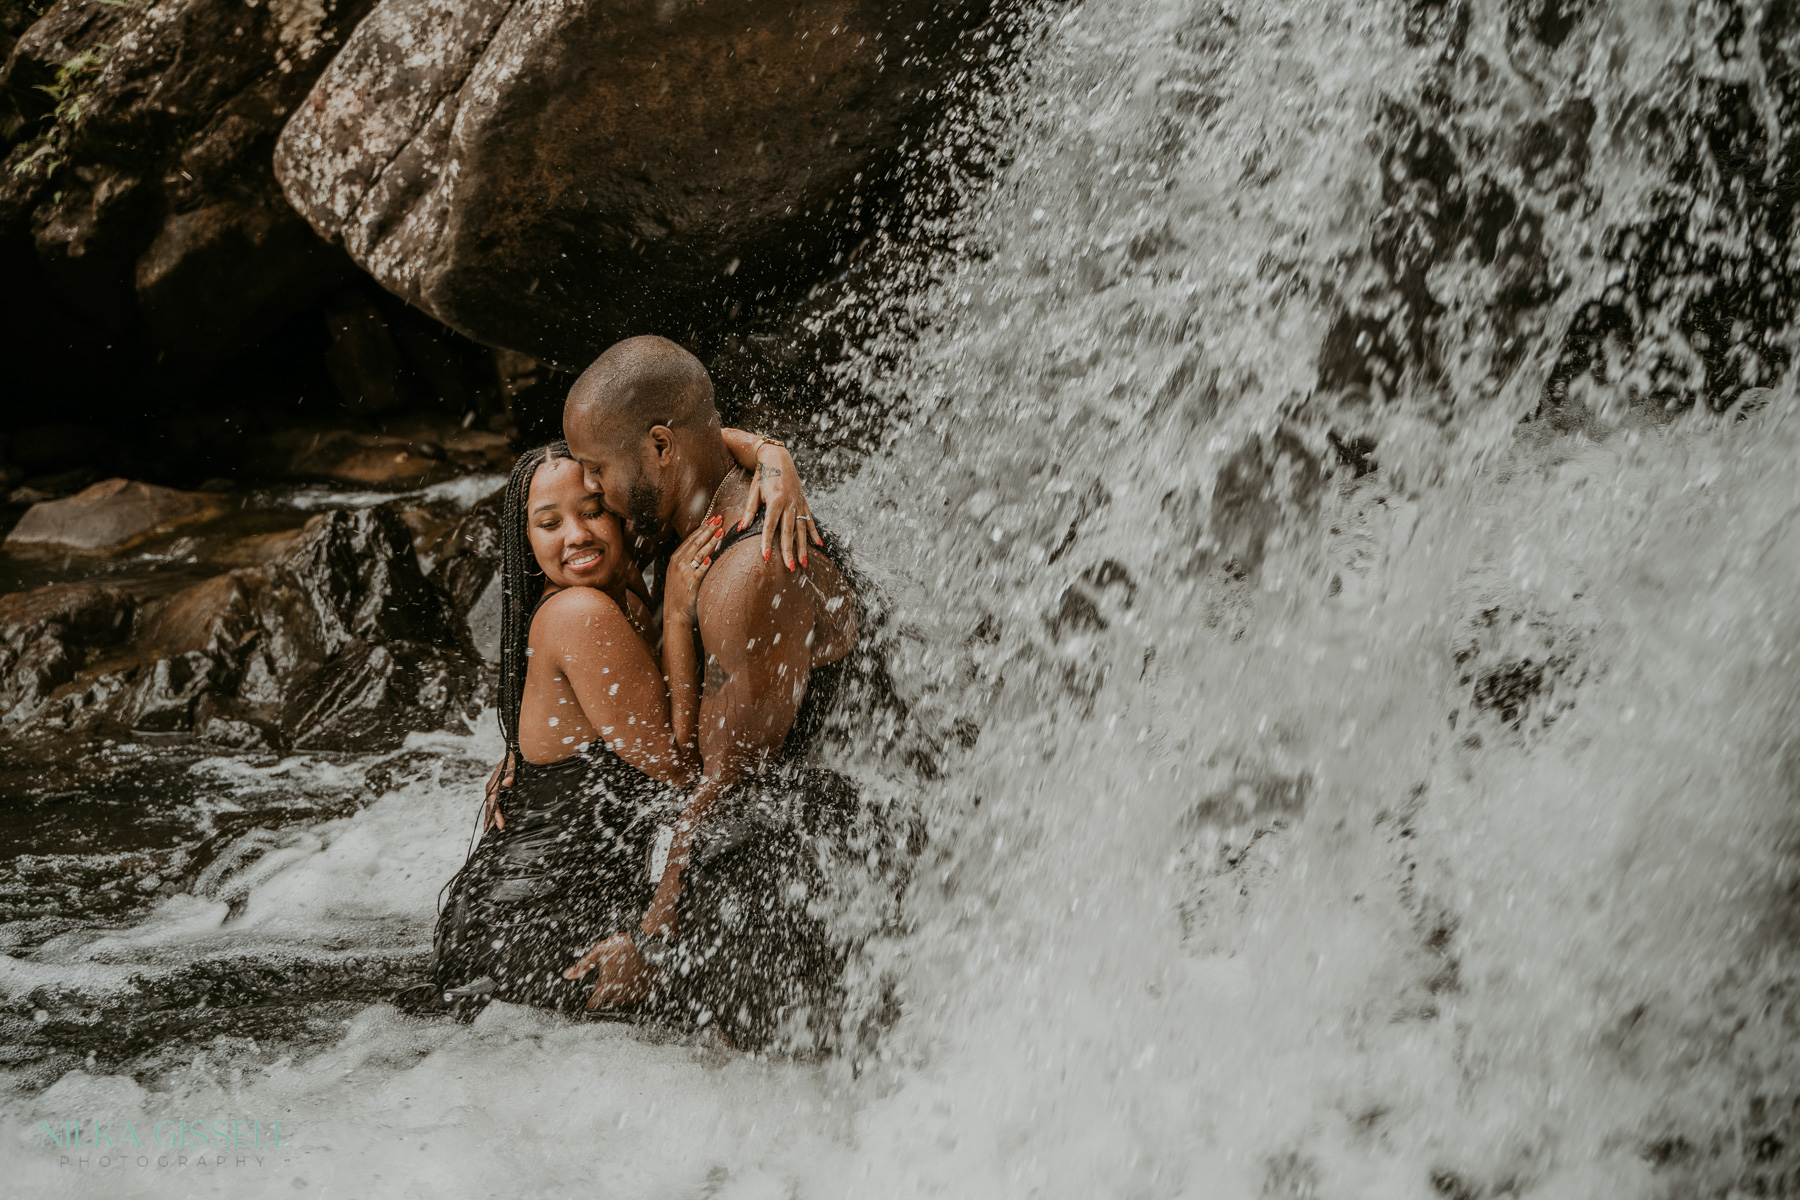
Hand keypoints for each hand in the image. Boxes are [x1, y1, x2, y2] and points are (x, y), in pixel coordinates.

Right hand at [482, 751, 514, 831]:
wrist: (516, 754)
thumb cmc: (516, 759)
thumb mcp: (514, 763)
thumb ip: (511, 772)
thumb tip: (507, 782)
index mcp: (494, 782)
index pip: (493, 801)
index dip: (496, 813)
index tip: (500, 825)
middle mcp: (491, 788)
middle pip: (489, 807)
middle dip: (490, 821)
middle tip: (491, 835)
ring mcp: (494, 791)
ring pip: (490, 808)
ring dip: (489, 820)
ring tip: (489, 834)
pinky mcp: (499, 793)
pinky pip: (495, 806)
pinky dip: (493, 815)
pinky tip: (494, 825)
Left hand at [563, 932, 650, 1009]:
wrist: (647, 943)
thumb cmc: (623, 946)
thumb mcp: (599, 952)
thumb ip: (583, 965)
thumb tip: (568, 975)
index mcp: (606, 985)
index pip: (594, 1004)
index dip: (589, 1004)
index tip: (588, 1003)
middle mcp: (620, 992)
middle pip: (608, 1005)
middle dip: (605, 999)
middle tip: (604, 990)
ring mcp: (633, 992)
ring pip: (623, 1003)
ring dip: (618, 998)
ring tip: (617, 988)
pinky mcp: (645, 988)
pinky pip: (637, 998)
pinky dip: (632, 994)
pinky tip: (631, 985)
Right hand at [664, 517, 722, 623]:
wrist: (674, 613)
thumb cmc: (680, 593)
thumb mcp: (679, 573)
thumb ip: (689, 559)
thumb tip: (705, 548)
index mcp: (675, 558)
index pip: (690, 539)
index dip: (702, 527)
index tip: (712, 518)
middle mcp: (677, 563)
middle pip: (695, 542)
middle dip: (708, 529)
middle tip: (719, 518)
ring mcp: (683, 573)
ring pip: (699, 553)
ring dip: (711, 541)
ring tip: (721, 531)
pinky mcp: (690, 584)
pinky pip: (700, 571)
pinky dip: (705, 564)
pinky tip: (712, 556)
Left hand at [739, 442, 823, 570]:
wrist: (778, 458)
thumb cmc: (763, 475)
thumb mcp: (753, 491)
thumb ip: (749, 510)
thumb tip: (742, 528)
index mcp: (775, 500)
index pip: (770, 525)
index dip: (767, 542)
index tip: (766, 557)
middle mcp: (789, 503)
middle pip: (788, 531)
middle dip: (789, 550)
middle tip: (790, 567)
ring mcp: (799, 504)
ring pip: (802, 529)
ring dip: (803, 547)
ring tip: (804, 563)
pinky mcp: (804, 503)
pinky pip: (810, 520)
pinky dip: (815, 533)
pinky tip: (819, 545)